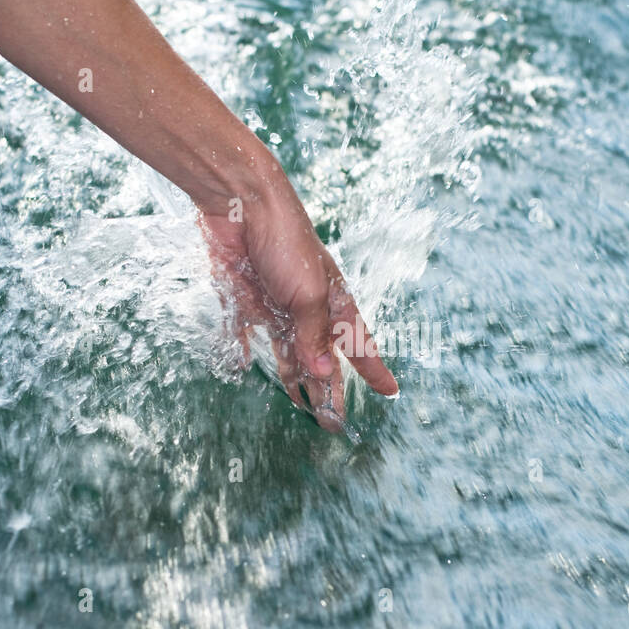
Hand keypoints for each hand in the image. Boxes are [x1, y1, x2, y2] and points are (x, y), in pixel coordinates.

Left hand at [197, 157, 397, 432]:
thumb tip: (324, 373)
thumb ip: (314, 335)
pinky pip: (242, 332)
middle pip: (322, 358)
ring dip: (294, 380)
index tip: (389, 392)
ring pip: (288, 352)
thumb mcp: (308, 294)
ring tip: (302, 409)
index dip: (372, 369)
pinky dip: (241, 349)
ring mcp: (275, 304)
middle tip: (334, 425)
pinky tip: (242, 365)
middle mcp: (306, 307)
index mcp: (332, 302)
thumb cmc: (285, 243)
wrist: (240, 203)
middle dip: (329, 390)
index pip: (358, 344)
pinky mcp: (243, 299)